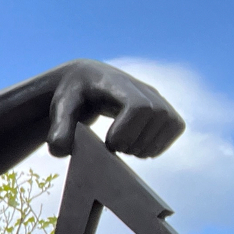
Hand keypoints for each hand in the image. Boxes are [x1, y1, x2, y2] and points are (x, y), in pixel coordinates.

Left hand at [47, 60, 183, 157]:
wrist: (86, 81)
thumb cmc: (73, 95)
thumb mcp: (60, 109)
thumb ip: (58, 128)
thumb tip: (60, 151)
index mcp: (116, 83)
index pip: (138, 105)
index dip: (127, 130)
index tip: (109, 142)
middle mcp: (141, 87)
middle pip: (156, 116)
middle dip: (136, 141)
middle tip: (114, 148)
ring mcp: (156, 96)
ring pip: (170, 122)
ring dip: (148, 145)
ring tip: (126, 148)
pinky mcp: (163, 107)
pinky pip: (176, 126)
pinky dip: (160, 144)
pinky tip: (138, 147)